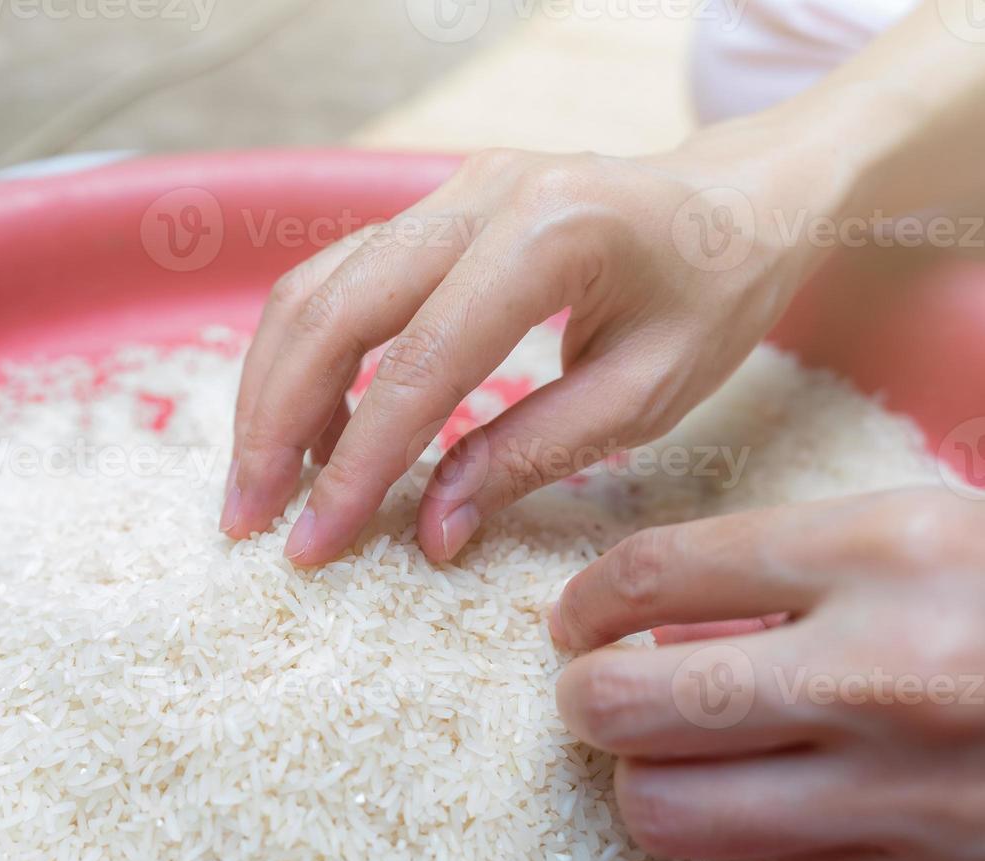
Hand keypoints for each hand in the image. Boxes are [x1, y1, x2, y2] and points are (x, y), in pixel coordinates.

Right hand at [222, 137, 830, 564]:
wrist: (740, 198)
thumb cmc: (713, 296)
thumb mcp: (646, 393)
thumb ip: (530, 454)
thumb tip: (430, 532)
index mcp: (551, 234)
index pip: (419, 364)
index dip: (355, 465)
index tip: (311, 544)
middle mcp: (481, 193)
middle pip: (333, 311)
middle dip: (274, 424)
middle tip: (247, 517)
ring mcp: (447, 189)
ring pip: (316, 286)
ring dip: (273, 389)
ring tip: (265, 482)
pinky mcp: (431, 206)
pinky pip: (340, 277)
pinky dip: (307, 356)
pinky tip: (310, 427)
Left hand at [552, 487, 984, 860]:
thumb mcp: (931, 535)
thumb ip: (796, 568)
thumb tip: (655, 616)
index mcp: (886, 551)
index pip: (656, 575)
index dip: (587, 602)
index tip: (577, 620)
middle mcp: (879, 673)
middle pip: (625, 704)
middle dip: (587, 697)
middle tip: (601, 689)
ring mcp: (900, 790)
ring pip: (665, 810)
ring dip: (646, 779)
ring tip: (672, 752)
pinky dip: (743, 834)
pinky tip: (775, 797)